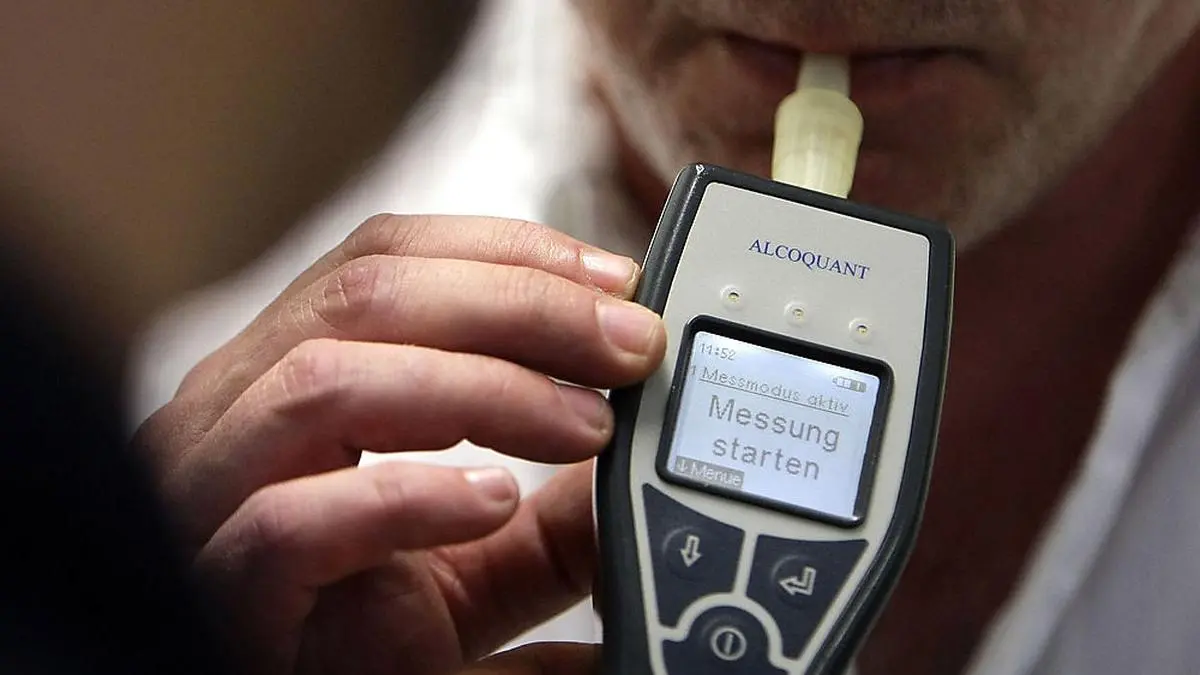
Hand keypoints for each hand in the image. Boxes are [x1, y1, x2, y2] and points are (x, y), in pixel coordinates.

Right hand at [133, 215, 665, 674]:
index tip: (617, 285)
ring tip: (583, 427)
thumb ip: (560, 513)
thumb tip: (651, 454)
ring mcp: (211, 491)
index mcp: (290, 374)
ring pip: (329, 378)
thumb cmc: (360, 639)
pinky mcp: (218, 583)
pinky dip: (408, 496)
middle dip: (521, 305)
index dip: (510, 254)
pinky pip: (294, 517)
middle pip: (369, 293)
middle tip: (629, 346)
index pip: (388, 260)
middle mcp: (236, 411)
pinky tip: (492, 503)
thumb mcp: (486, 561)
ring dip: (482, 386)